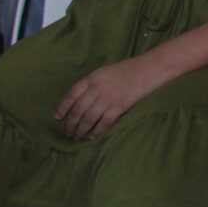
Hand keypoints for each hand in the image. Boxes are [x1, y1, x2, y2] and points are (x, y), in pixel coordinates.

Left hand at [56, 51, 173, 140]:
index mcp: (92, 77)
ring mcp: (108, 98)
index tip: (57, 118)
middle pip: (77, 110)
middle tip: (68, 133)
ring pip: (88, 119)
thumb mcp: (105, 72)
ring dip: (81, 131)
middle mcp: (97, 88)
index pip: (71, 95)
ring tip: (78, 138)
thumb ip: (92, 84)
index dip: (62, 108)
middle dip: (71, 124)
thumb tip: (79, 102)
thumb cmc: (128, 69)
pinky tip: (92, 136)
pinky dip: (96, 132)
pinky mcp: (119, 106)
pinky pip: (103, 123)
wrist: (150, 68)